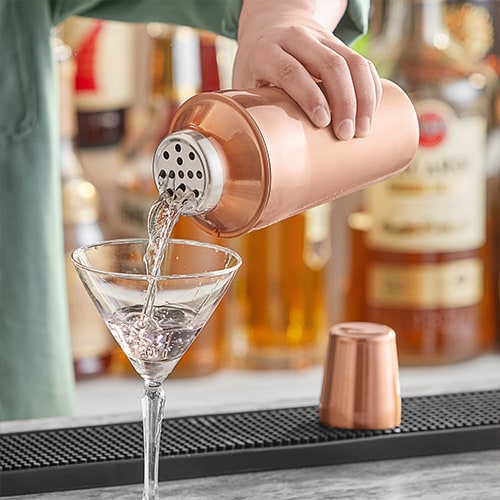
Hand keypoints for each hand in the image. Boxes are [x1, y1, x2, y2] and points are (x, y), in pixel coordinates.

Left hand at [233, 0, 381, 139]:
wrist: (270, 23)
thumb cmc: (255, 66)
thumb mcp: (245, 82)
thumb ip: (254, 109)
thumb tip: (263, 151)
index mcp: (267, 50)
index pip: (292, 71)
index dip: (309, 97)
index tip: (323, 123)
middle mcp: (296, 39)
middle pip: (329, 65)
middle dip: (343, 102)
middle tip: (346, 134)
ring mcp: (322, 39)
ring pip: (352, 62)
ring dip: (363, 97)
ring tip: (363, 130)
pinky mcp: (340, 44)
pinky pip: (363, 63)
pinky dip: (370, 88)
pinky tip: (370, 113)